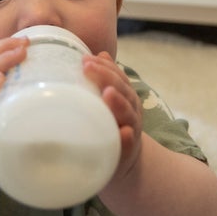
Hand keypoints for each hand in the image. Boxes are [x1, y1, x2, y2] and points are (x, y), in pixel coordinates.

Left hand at [83, 52, 143, 181]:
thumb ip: (102, 80)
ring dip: (119, 103)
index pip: (118, 76)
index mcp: (124, 97)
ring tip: (108, 93)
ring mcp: (131, 130)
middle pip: (123, 91)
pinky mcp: (126, 152)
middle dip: (107, 77)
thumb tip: (97, 54)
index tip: (86, 58)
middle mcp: (130, 111)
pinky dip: (127, 138)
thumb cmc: (107, 126)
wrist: (122, 161)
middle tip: (88, 67)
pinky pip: (128, 145)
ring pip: (128, 114)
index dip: (104, 66)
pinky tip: (124, 132)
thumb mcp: (105, 102)